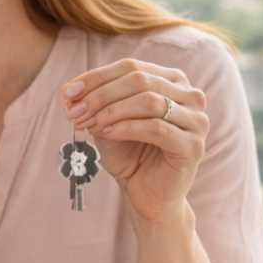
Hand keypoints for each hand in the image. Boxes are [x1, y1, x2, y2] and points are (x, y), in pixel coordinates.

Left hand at [62, 59, 208, 225]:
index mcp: (172, 81)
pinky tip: (106, 134)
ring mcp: (196, 120)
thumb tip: (68, 90)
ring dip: (111, 111)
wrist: (148, 196)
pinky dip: (126, 128)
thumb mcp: (107, 121)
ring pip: (148, 100)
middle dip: (100, 95)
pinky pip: (156, 127)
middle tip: (75, 112)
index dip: (95, 78)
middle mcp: (190, 95)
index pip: (131, 67)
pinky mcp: (193, 145)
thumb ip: (94, 103)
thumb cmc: (130, 156)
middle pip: (139, 79)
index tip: (66, 94)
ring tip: (89, 124)